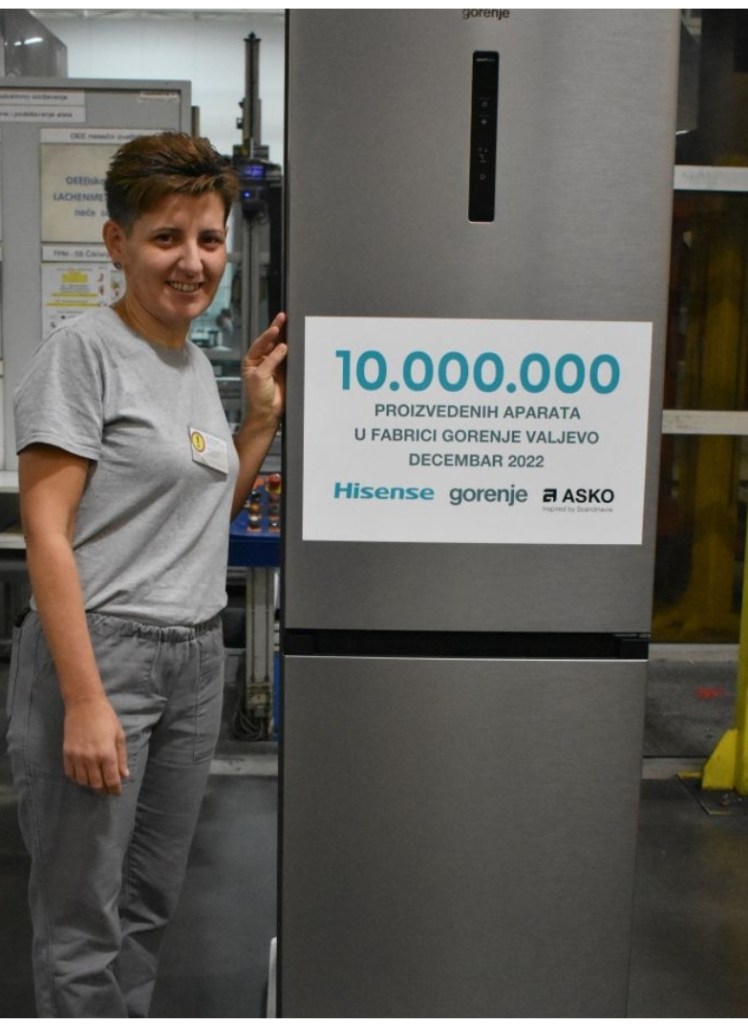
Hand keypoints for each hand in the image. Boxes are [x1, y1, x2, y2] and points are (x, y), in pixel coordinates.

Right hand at [63, 694, 128, 795]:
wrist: (84, 705)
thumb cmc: (106, 718)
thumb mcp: (119, 735)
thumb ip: (122, 757)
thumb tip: (124, 775)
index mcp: (107, 754)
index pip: (111, 780)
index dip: (115, 789)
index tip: (117, 793)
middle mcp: (91, 759)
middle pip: (96, 784)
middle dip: (103, 790)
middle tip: (107, 790)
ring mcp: (77, 757)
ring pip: (83, 782)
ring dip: (90, 785)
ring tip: (96, 782)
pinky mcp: (66, 754)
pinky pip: (70, 774)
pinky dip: (77, 778)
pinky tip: (83, 775)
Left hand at [242, 312, 287, 428]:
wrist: (267, 412)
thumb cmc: (257, 397)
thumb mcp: (261, 376)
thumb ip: (271, 360)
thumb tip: (282, 346)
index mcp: (251, 360)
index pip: (260, 343)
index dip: (268, 334)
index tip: (276, 327)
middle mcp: (262, 360)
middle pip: (270, 341)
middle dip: (277, 329)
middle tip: (283, 317)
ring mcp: (274, 365)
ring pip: (280, 347)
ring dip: (285, 337)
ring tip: (291, 324)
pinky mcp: (284, 371)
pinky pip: (289, 357)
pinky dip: (293, 350)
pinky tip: (296, 341)